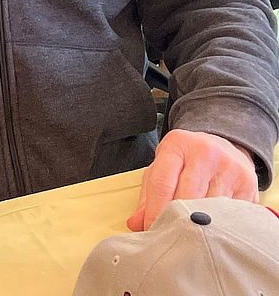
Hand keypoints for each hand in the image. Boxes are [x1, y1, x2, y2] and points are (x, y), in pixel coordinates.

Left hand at [128, 129, 257, 230]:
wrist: (223, 147)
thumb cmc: (187, 160)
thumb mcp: (164, 166)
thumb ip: (148, 194)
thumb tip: (136, 223)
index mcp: (177, 144)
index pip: (162, 183)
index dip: (154, 212)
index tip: (151, 231)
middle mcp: (204, 152)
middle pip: (185, 197)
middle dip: (175, 221)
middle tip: (170, 238)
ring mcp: (228, 167)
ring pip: (208, 209)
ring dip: (198, 226)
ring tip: (191, 234)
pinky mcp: (246, 183)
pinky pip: (229, 214)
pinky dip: (218, 225)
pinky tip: (211, 227)